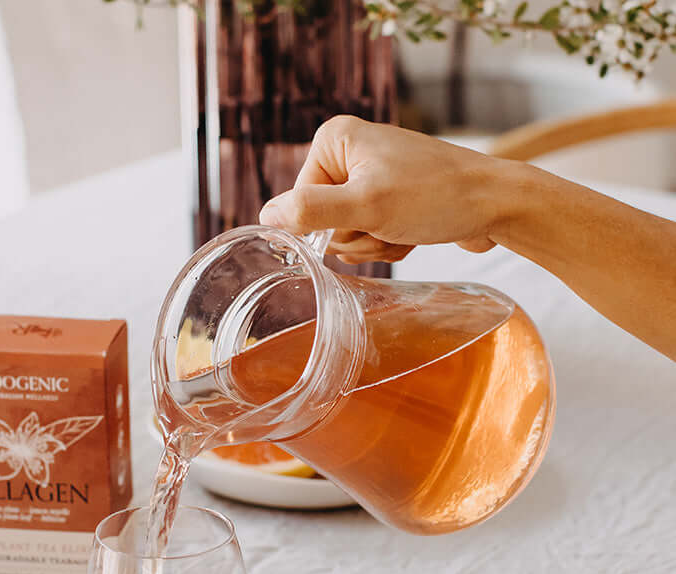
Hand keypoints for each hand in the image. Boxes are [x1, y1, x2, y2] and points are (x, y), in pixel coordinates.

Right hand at [259, 115, 513, 263]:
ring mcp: (369, 177)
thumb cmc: (437, 197)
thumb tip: (265, 217)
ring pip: (347, 236)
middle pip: (323, 222)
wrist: (497, 204)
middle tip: (389, 224)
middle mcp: (349, 153)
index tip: (365, 218)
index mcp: (334, 141)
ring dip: (375, 244)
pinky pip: (369, 237)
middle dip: (357, 237)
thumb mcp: (366, 207)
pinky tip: (413, 233)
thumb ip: (311, 212)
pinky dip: (390, 244)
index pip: (300, 204)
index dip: (331, 225)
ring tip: (405, 227)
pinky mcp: (389, 198)